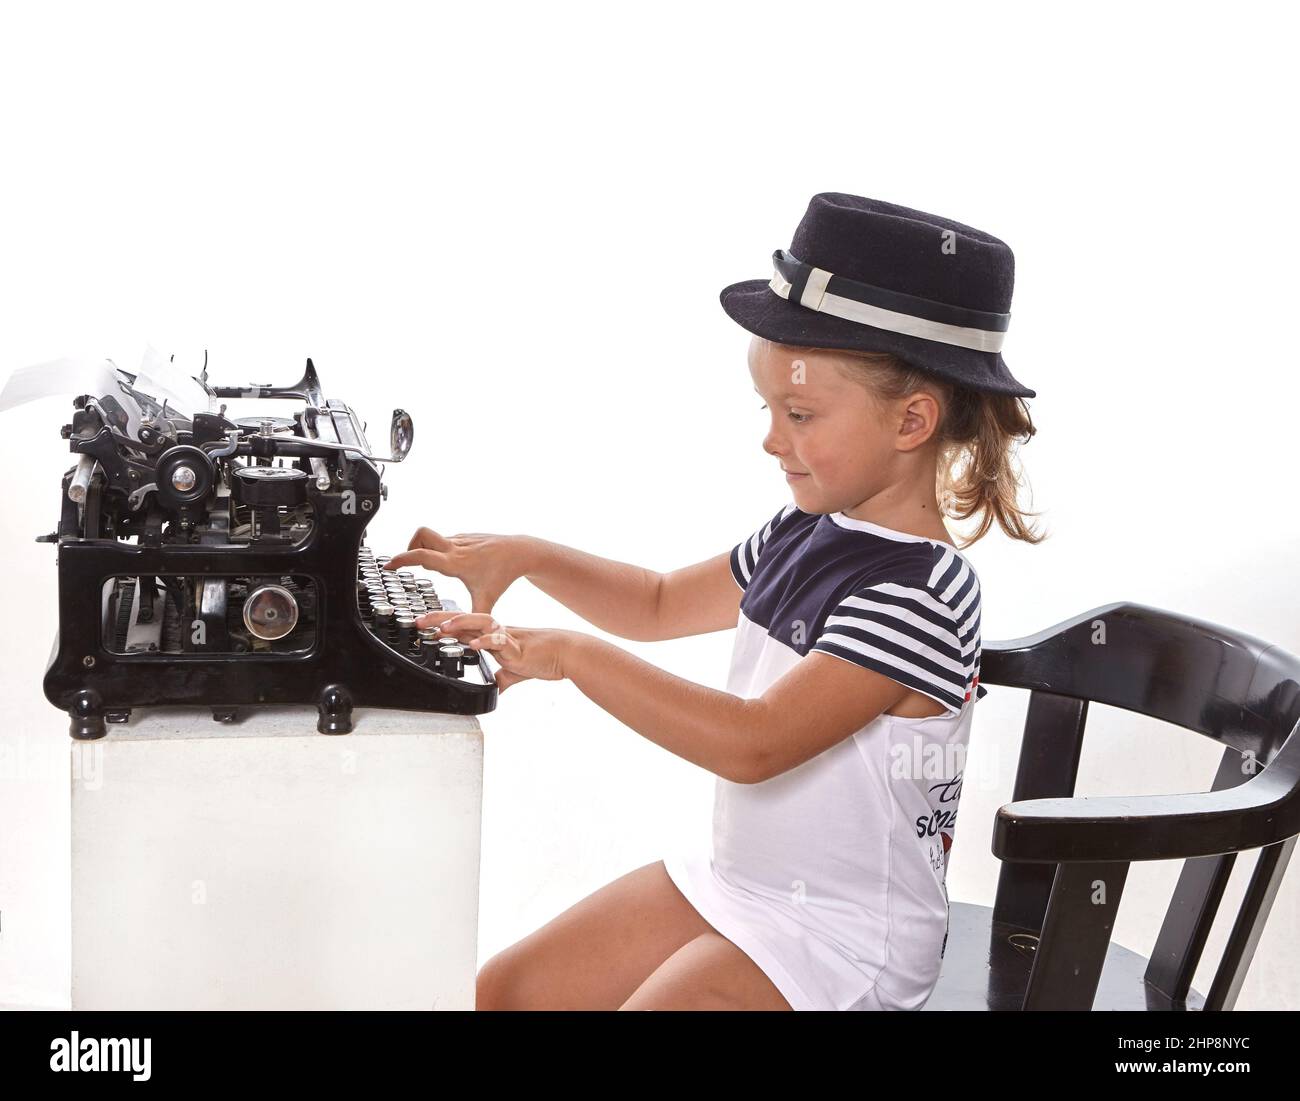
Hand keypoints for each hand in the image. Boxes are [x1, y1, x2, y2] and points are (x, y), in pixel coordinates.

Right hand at [384, 528, 528, 613]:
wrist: (519, 552)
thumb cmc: (503, 575)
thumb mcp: (487, 600)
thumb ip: (474, 618)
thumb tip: (466, 637)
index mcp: (455, 562)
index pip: (422, 556)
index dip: (402, 560)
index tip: (389, 566)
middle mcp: (454, 547)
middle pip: (421, 535)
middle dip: (410, 546)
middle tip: (409, 563)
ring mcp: (459, 539)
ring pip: (432, 537)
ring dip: (425, 549)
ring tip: (432, 568)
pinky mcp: (463, 537)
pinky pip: (443, 540)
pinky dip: (439, 550)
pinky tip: (448, 564)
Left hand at [417, 610, 576, 692]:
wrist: (563, 654)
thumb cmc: (541, 658)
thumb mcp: (514, 672)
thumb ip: (501, 678)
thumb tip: (495, 689)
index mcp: (491, 637)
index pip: (462, 627)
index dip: (442, 625)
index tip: (423, 626)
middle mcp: (495, 633)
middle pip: (463, 619)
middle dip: (440, 618)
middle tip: (419, 621)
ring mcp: (505, 637)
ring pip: (479, 622)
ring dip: (460, 623)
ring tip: (443, 628)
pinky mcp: (516, 646)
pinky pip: (499, 641)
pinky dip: (486, 642)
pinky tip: (474, 645)